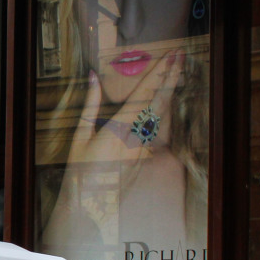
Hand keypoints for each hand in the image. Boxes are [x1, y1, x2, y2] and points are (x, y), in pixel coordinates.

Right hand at [65, 50, 185, 176]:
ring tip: (175, 73)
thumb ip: (90, 104)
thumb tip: (93, 77)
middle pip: (160, 101)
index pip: (144, 94)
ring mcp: (145, 148)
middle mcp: (137, 137)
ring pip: (161, 115)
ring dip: (168, 93)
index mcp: (119, 129)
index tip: (168, 56)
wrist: (91, 204)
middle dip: (171, 77)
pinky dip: (160, 112)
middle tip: (180, 57)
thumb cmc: (80, 170)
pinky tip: (162, 102)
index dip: (158, 73)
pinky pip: (156, 130)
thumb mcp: (80, 135)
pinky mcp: (146, 157)